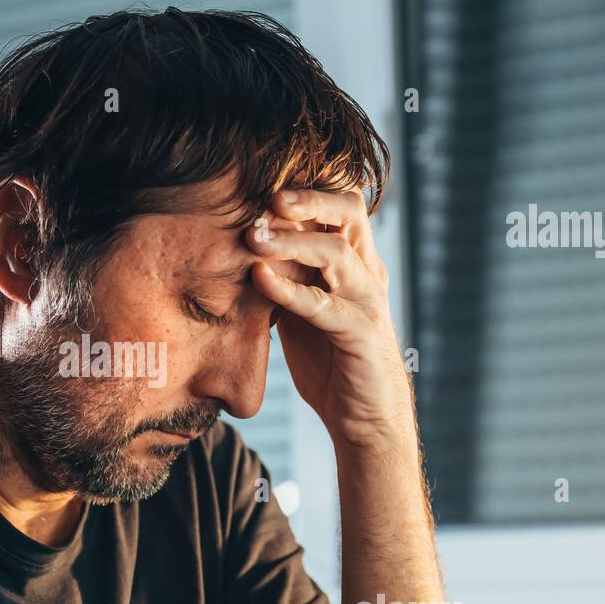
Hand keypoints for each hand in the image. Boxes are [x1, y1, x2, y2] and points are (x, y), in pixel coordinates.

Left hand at [246, 187, 416, 454]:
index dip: (303, 190)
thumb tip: (237, 248)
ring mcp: (367, 301)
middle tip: (266, 197)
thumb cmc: (330, 359)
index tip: (258, 186)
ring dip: (292, 241)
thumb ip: (282, 275)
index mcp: (354, 259)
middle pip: (349, 211)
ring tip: (253, 236)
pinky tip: (259, 278)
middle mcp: (366, 271)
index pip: (338, 204)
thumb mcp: (300, 307)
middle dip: (307, 197)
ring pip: (337, 252)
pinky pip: (324, 304)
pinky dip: (289, 289)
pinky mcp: (360, 334)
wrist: (364, 417)